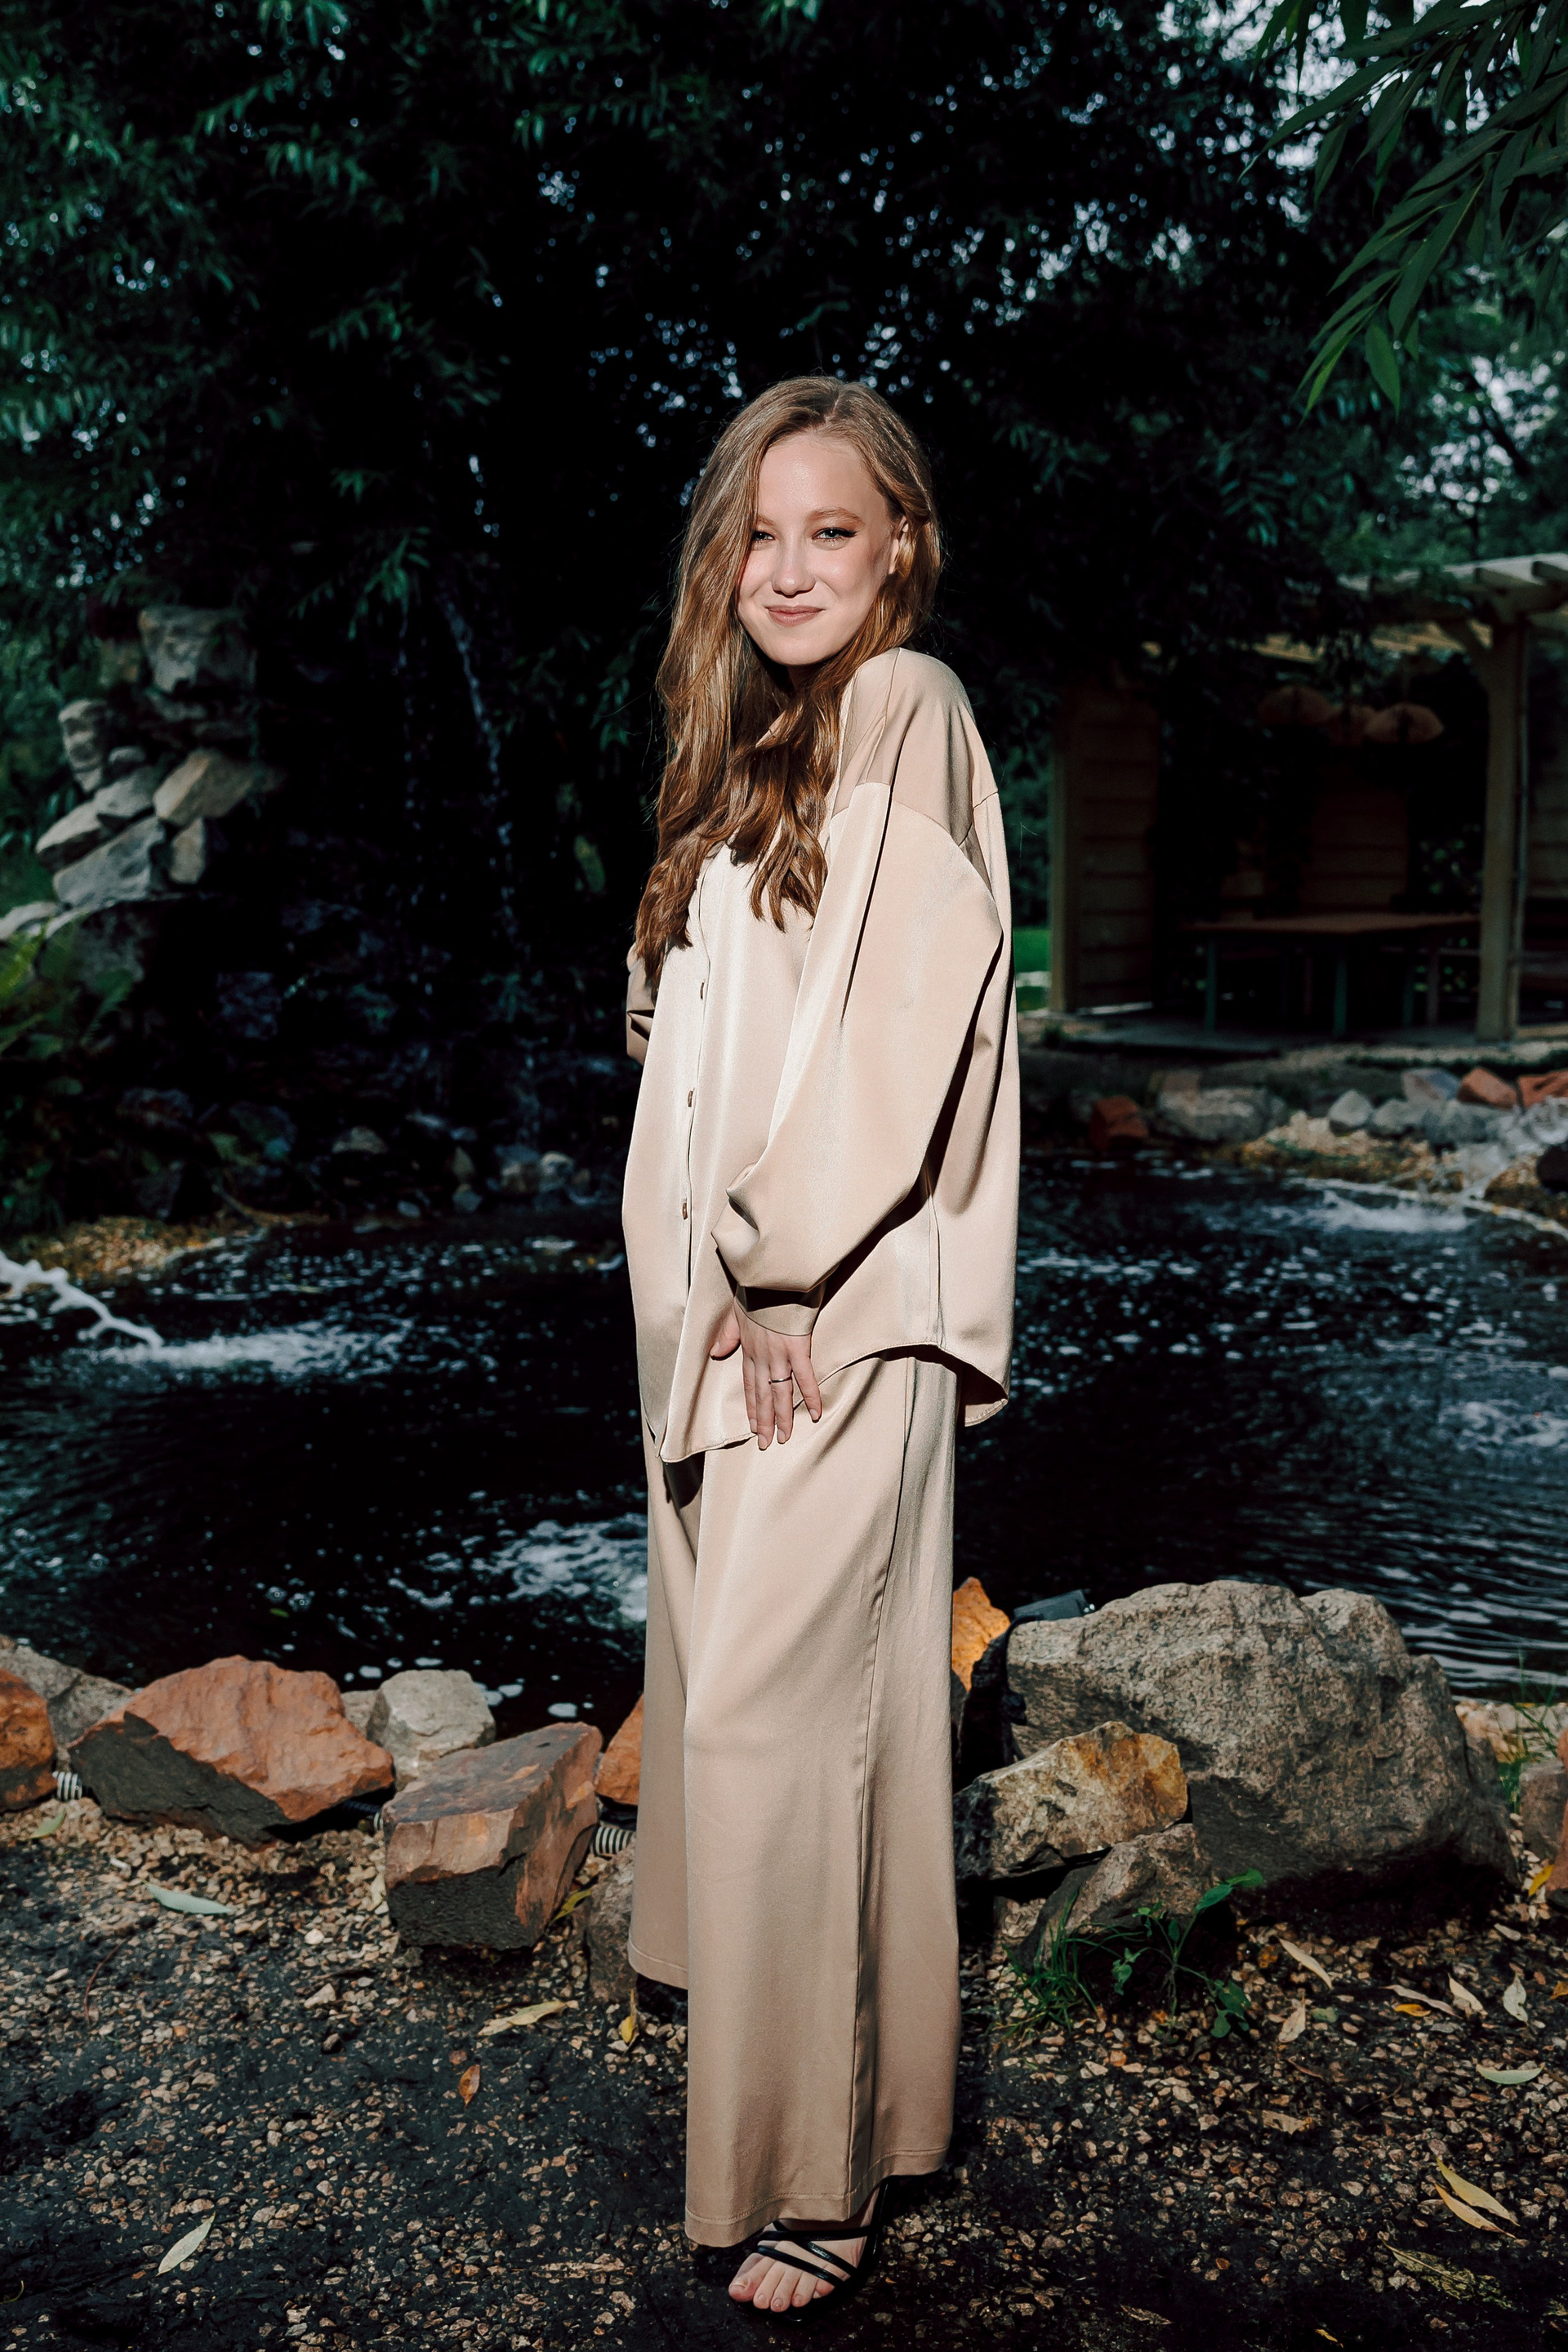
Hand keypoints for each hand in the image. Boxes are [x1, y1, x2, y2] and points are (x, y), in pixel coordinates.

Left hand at [709, 1300, 821, 1448]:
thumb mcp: (734, 1312)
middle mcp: (762, 1356)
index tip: (754, 1426)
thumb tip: (715, 1354)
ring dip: (783, 1417)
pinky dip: (811, 1396)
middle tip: (766, 1443)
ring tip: (784, 1438)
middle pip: (762, 1395)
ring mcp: (779, 1353)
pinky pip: (805, 1377)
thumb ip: (726, 1335)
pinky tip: (816, 1413)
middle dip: (765, 1421)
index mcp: (748, 1348)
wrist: (770, 1274)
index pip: (748, 1385)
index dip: (752, 1407)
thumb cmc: (755, 1289)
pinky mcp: (797, 1347)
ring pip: (780, 1393)